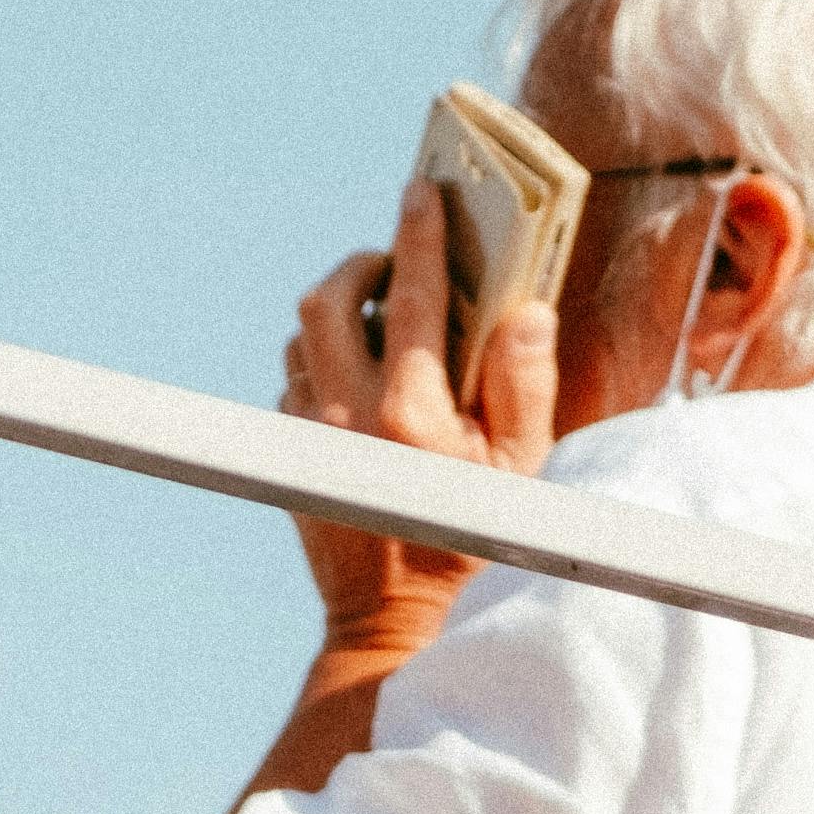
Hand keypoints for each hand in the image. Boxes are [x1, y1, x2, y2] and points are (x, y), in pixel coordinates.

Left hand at [279, 170, 556, 660]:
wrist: (395, 623)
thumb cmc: (473, 544)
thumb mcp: (521, 468)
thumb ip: (524, 382)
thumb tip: (523, 309)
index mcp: (410, 414)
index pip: (414, 295)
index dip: (419, 233)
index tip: (425, 190)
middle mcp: (345, 416)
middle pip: (328, 299)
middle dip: (361, 264)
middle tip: (395, 260)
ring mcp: (307, 434)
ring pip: (302, 335)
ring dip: (340, 311)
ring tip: (383, 314)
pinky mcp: (288, 452)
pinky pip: (293, 377)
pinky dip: (323, 357)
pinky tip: (361, 372)